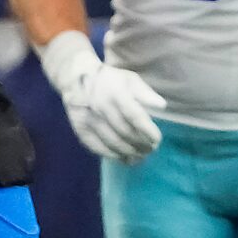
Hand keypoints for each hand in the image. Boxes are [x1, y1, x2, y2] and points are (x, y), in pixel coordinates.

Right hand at [41, 30, 164, 162]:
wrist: (76, 80)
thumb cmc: (110, 80)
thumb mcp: (130, 79)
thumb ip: (145, 93)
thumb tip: (161, 106)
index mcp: (116, 93)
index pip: (134, 116)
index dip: (146, 130)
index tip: (157, 139)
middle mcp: (101, 108)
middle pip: (124, 132)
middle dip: (141, 144)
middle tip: (151, 149)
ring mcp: (89, 121)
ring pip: (112, 143)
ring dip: (129, 152)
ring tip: (141, 156)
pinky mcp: (81, 130)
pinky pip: (98, 148)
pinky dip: (113, 155)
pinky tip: (124, 157)